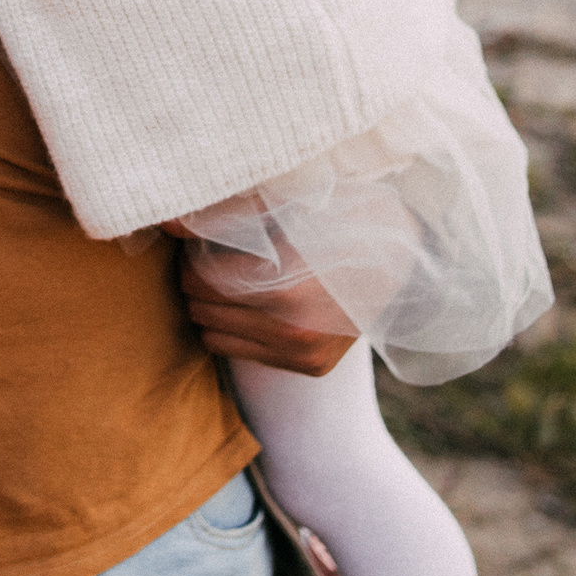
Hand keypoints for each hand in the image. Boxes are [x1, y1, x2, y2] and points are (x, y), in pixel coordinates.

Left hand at [165, 226, 359, 376]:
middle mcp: (292, 329)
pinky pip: (239, 352)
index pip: (201, 278)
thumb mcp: (289, 208)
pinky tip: (257, 302)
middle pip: (201, 307)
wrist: (408, 256)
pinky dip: (237, 328)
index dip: (193, 254)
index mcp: (286, 287)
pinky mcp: (310, 367)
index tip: (202, 239)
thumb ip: (229, 216)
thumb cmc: (342, 217)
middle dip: (198, 280)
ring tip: (233, 279)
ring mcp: (303, 353)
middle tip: (212, 255)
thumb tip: (167, 222)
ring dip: (213, 308)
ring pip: (212, 336)